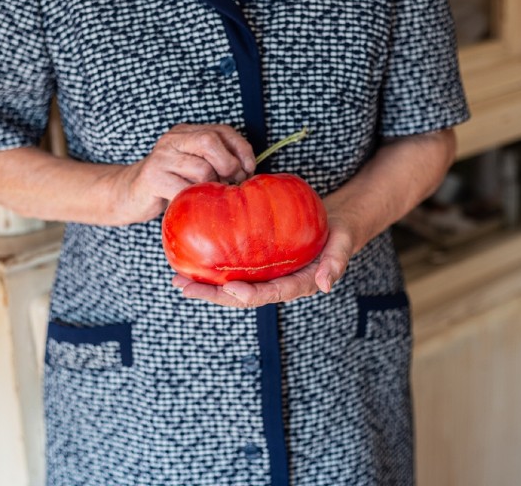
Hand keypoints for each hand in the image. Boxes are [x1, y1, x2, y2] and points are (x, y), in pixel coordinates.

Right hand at [114, 124, 255, 223]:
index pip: (222, 130)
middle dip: (229, 165)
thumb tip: (248, 171)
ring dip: (213, 187)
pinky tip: (193, 204)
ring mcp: (161, 158)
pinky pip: (185, 190)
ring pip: (202, 169)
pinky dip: (195, 200)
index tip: (250, 168)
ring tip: (210, 196)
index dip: (241, 148)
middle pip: (211, 142)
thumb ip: (214, 161)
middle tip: (233, 183)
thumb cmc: (168, 184)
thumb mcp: (192, 167)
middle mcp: (172, 140)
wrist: (128, 195)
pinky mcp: (152, 178)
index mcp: (185, 132)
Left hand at [172, 212, 356, 307]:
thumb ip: (336, 263)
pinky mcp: (257, 262)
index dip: (250, 295)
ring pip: (232, 286)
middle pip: (241, 296)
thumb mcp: (342, 244)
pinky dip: (212, 268)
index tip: (230, 288)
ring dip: (205, 285)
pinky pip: (233, 268)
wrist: (335, 224)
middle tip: (185, 287)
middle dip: (213, 295)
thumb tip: (325, 284)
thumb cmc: (339, 233)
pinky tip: (191, 261)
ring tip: (178, 280)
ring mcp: (265, 275)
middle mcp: (277, 284)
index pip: (270, 294)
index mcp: (297, 285)